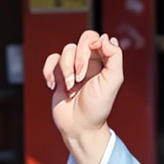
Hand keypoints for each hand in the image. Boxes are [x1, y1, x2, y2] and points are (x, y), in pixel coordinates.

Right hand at [42, 31, 123, 163]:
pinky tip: (55, 86)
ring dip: (66, 70)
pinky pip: (51, 60)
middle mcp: (88, 62)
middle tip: (80, 79)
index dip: (91, 44)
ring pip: (65, 51)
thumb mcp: (113, 80)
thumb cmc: (98, 106)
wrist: (79, 126)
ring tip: (70, 88)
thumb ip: (114, 56)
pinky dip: (50, 72)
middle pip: (80, 41)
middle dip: (78, 58)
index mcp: (103, 61)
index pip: (96, 39)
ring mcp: (72, 67)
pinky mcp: (58, 74)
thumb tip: (105, 37)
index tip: (92, 55)